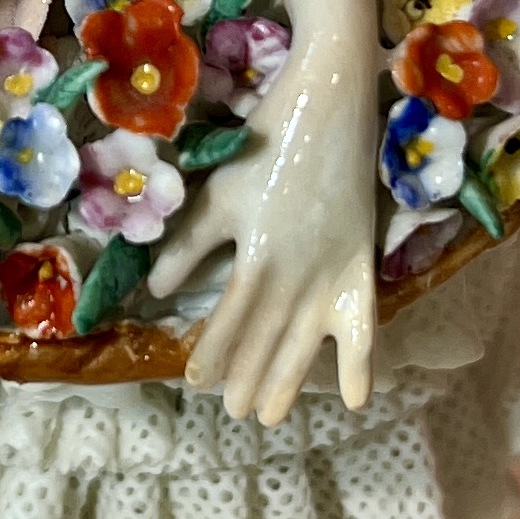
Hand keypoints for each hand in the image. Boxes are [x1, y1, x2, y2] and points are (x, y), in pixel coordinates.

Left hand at [145, 33, 375, 423]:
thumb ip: (190, 245)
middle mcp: (295, 273)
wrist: (330, 102)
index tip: (196, 381)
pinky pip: (363, 322)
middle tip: (236, 412)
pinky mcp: (362, 262)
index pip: (228, 318)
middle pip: (267, 338)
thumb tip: (156, 289)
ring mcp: (332, 271)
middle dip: (248, 376)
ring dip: (288, 378)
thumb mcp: (220, 192)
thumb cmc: (266, 140)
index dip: (212, 351)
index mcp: (256, 255)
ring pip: (306, 340)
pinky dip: (360, 362)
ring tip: (270, 415)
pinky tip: (355, 400)